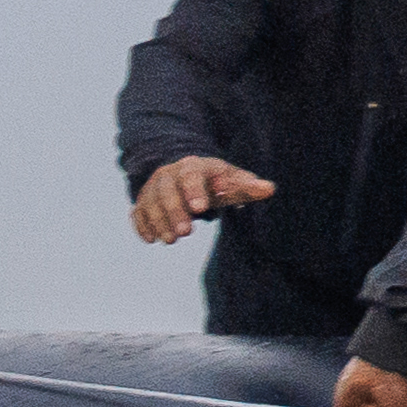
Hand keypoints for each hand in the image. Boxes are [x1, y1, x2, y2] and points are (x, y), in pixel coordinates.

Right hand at [132, 155, 272, 242]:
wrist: (189, 176)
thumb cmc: (217, 182)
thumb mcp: (232, 181)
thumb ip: (247, 186)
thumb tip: (269, 188)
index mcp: (193, 166)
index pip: (191, 176)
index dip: (193, 191)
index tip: (200, 209)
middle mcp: (169, 174)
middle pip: (167, 191)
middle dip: (174, 212)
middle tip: (184, 233)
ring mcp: (153, 187)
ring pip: (150, 202)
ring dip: (158, 221)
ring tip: (170, 240)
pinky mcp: (143, 201)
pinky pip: (137, 211)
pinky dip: (141, 225)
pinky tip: (150, 239)